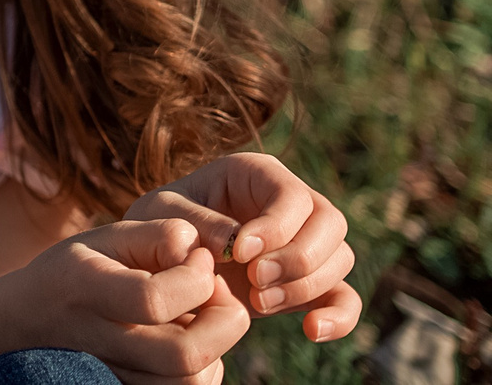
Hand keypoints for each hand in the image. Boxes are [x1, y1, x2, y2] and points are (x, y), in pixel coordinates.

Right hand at [0, 218, 249, 384]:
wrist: (33, 319)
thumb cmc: (77, 269)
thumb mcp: (105, 237)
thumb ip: (156, 234)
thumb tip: (200, 251)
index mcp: (87, 291)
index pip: (154, 300)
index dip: (195, 277)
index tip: (199, 256)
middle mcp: (102, 342)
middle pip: (186, 354)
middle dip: (225, 318)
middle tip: (217, 289)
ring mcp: (119, 376)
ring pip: (195, 380)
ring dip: (218, 343)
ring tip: (200, 312)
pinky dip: (208, 364)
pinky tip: (187, 335)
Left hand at [125, 153, 360, 339]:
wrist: (160, 264)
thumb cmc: (160, 225)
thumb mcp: (162, 213)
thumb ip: (196, 222)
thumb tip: (234, 242)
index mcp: (256, 173)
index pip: (292, 194)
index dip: (276, 227)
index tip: (240, 253)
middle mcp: (291, 202)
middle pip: (330, 223)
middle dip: (297, 258)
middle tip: (256, 281)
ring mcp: (305, 241)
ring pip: (339, 258)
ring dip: (304, 286)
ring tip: (257, 301)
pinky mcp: (308, 280)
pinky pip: (345, 297)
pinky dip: (338, 316)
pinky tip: (312, 331)